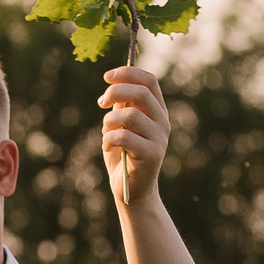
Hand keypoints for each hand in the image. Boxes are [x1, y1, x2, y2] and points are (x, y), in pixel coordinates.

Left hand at [99, 66, 169, 212]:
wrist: (131, 190)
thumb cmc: (123, 155)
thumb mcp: (119, 126)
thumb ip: (120, 107)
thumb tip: (114, 86)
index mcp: (157, 111)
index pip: (149, 81)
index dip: (128, 73)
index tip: (107, 76)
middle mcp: (163, 122)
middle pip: (141, 93)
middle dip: (115, 92)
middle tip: (101, 102)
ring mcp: (159, 138)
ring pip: (130, 115)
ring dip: (109, 121)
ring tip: (106, 134)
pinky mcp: (151, 155)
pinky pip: (124, 137)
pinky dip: (109, 139)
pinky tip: (108, 147)